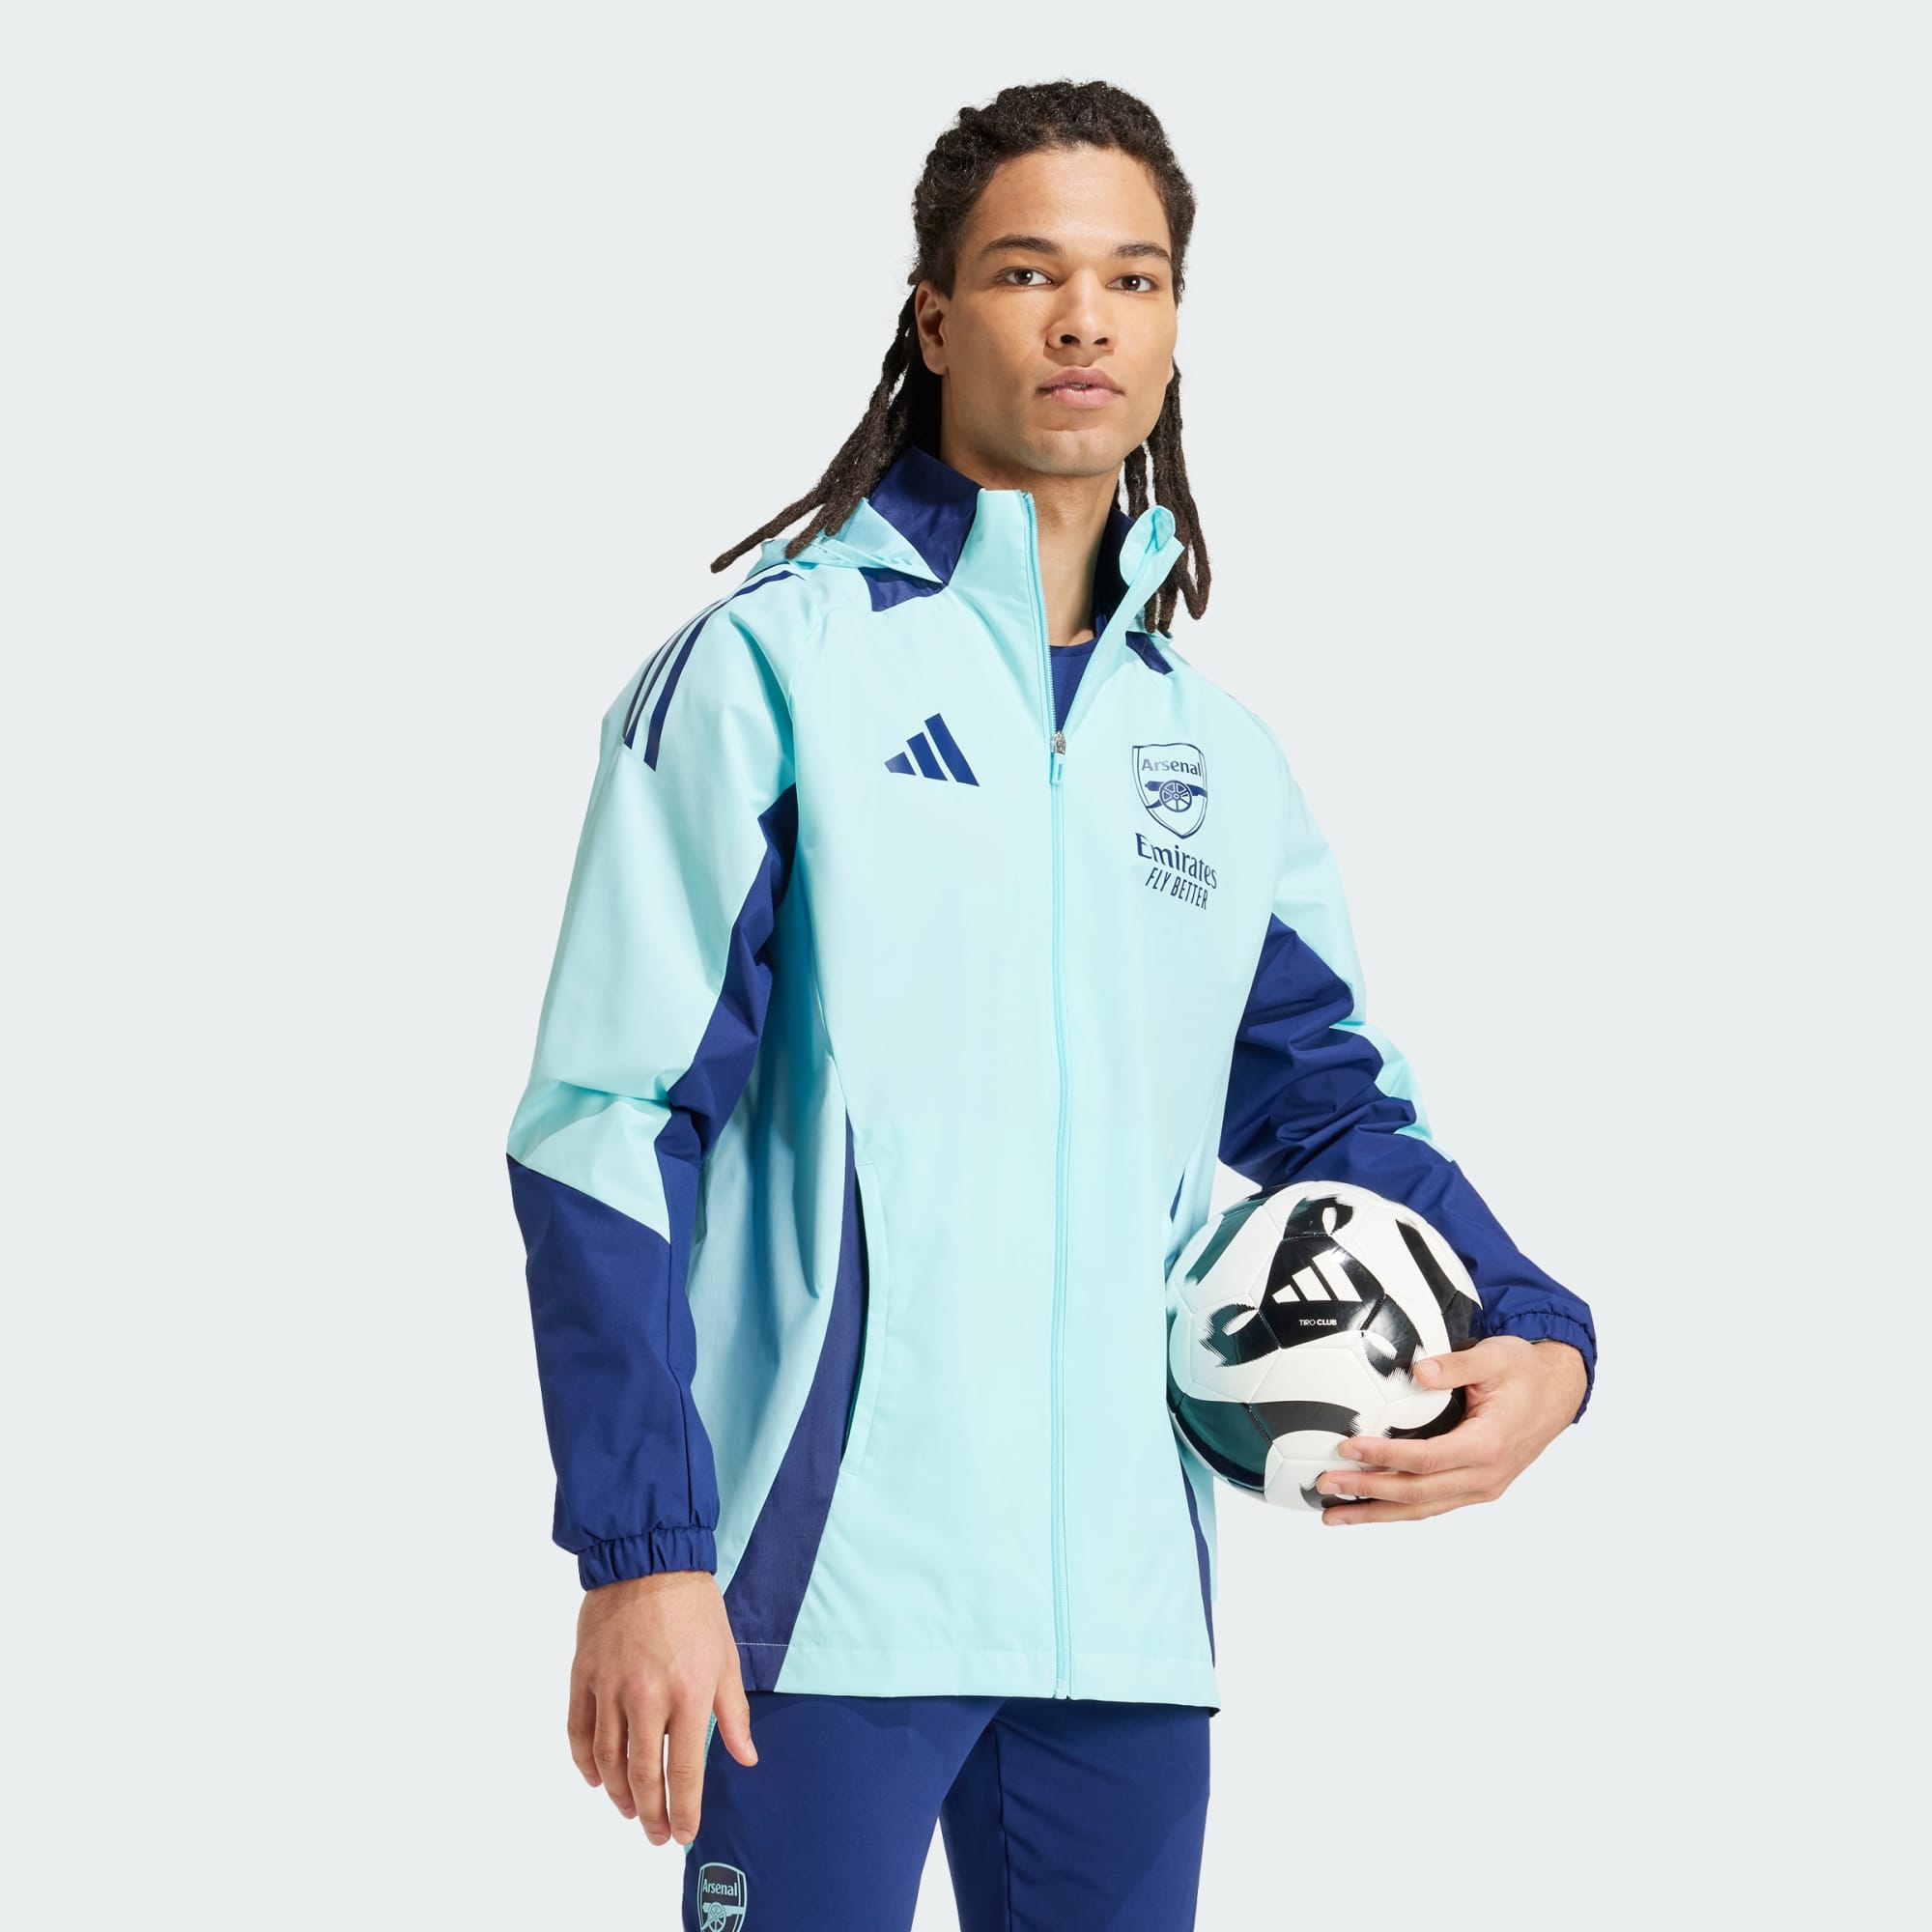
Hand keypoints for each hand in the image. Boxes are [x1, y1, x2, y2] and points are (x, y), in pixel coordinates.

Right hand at [567, 1569, 758, 1843]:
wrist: (648, 1559)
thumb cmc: (695, 1608)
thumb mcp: (726, 1656)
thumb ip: (733, 1713)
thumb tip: (745, 1758)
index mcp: (688, 1693)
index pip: (683, 1771)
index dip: (684, 1810)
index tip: (684, 1833)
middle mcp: (646, 1697)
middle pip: (642, 1775)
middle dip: (650, 1814)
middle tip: (655, 1835)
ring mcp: (610, 1688)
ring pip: (607, 1760)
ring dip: (618, 1794)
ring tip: (630, 1810)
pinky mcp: (584, 1675)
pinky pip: (578, 1731)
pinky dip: (585, 1762)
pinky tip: (596, 1779)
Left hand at [1314, 1335, 1587, 1525]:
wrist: (1557, 1392)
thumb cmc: (1525, 1372)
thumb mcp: (1496, 1356)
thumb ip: (1456, 1365)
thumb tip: (1418, 1370)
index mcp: (1488, 1446)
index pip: (1426, 1460)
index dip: (1385, 1457)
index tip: (1348, 1447)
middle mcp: (1485, 1476)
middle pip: (1418, 1494)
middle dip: (1368, 1492)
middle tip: (1325, 1486)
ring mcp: (1481, 1487)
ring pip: (1422, 1508)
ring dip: (1376, 1512)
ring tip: (1333, 1514)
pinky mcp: (1475, 1487)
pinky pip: (1432, 1503)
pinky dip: (1397, 1508)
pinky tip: (1367, 1506)